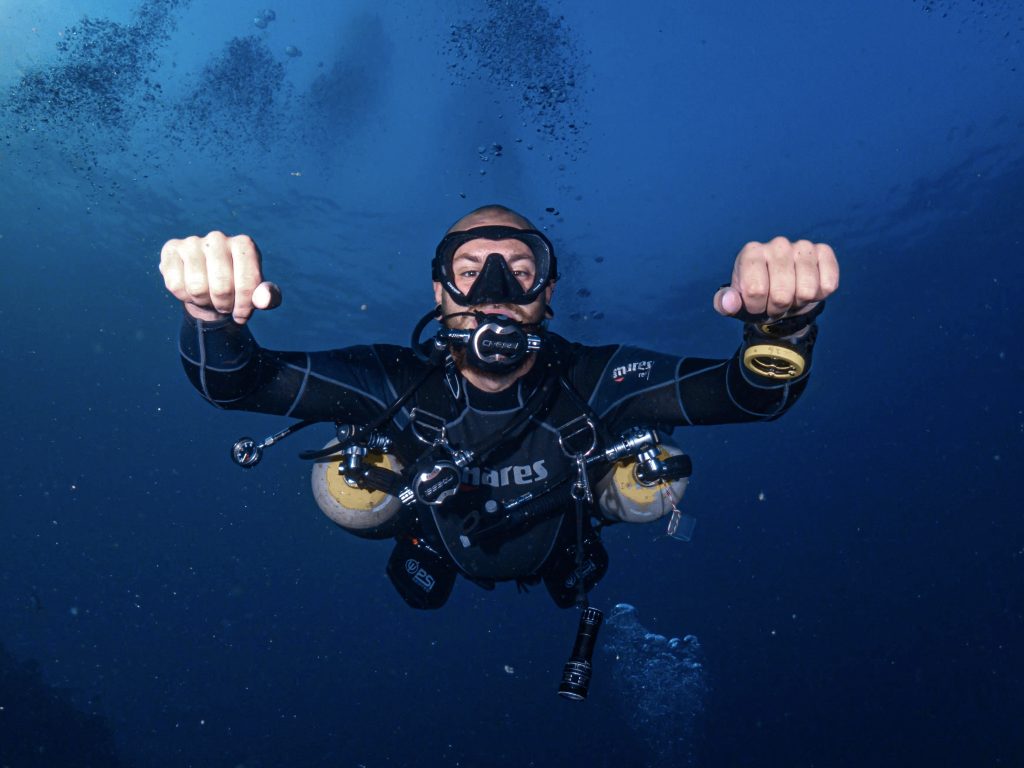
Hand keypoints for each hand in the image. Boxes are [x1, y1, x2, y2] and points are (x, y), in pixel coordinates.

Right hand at [159, 232, 281, 323]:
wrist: (208, 286)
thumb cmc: (237, 289)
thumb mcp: (257, 295)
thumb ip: (268, 297)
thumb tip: (264, 301)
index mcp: (244, 245)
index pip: (248, 282)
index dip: (245, 305)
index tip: (242, 314)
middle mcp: (218, 238)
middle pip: (222, 286)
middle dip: (224, 305)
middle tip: (224, 305)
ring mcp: (192, 242)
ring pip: (197, 287)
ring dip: (203, 302)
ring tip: (208, 297)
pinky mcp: (171, 250)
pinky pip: (175, 284)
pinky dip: (184, 296)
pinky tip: (190, 290)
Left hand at [713, 237, 838, 319]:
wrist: (781, 292)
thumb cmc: (755, 296)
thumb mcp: (735, 303)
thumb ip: (725, 304)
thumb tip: (729, 303)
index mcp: (751, 252)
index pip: (755, 291)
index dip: (757, 308)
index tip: (756, 305)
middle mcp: (776, 244)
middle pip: (782, 294)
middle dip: (778, 309)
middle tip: (775, 304)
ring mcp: (802, 246)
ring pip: (806, 291)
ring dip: (798, 303)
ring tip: (791, 296)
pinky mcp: (824, 252)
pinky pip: (828, 284)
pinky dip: (819, 296)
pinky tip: (809, 288)